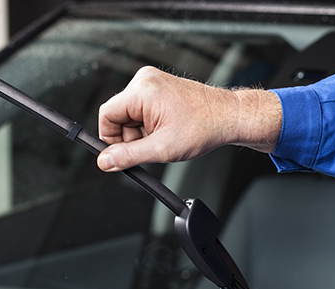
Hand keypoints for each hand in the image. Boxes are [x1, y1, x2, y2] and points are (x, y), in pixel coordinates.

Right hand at [97, 66, 281, 170]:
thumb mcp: (161, 149)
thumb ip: (128, 156)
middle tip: (151, 148)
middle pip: (118, 116)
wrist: (228, 117)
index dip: (111, 139)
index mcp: (142, 90)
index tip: (121, 153)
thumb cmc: (204, 127)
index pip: (106, 115)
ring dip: (141, 133)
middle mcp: (144, 81)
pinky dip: (149, 126)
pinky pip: (141, 111)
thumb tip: (105, 161)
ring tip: (163, 138)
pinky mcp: (159, 88)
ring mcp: (152, 83)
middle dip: (130, 137)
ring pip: (130, 116)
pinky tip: (166, 131)